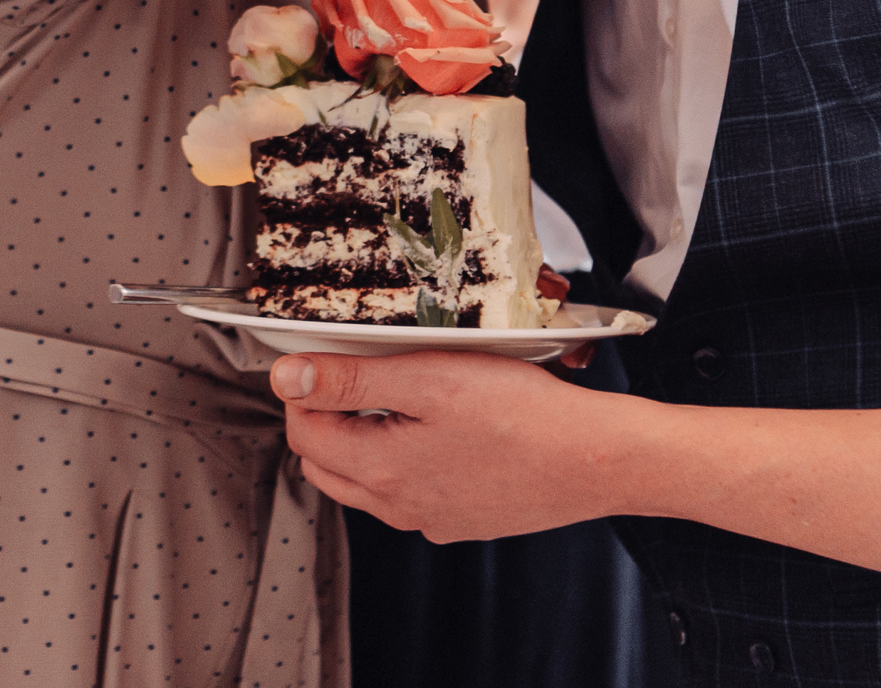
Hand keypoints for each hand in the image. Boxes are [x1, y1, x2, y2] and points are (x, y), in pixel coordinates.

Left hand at [272, 351, 634, 540]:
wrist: (594, 459)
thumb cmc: (521, 414)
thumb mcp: (428, 378)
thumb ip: (352, 379)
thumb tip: (286, 379)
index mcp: (380, 471)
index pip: (302, 434)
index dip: (304, 390)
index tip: (322, 358)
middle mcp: (399, 508)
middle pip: (326, 464)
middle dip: (324, 419)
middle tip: (352, 374)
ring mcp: (432, 520)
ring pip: (367, 483)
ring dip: (362, 442)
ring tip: (397, 397)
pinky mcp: (463, 521)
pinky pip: (411, 494)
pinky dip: (406, 462)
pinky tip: (441, 430)